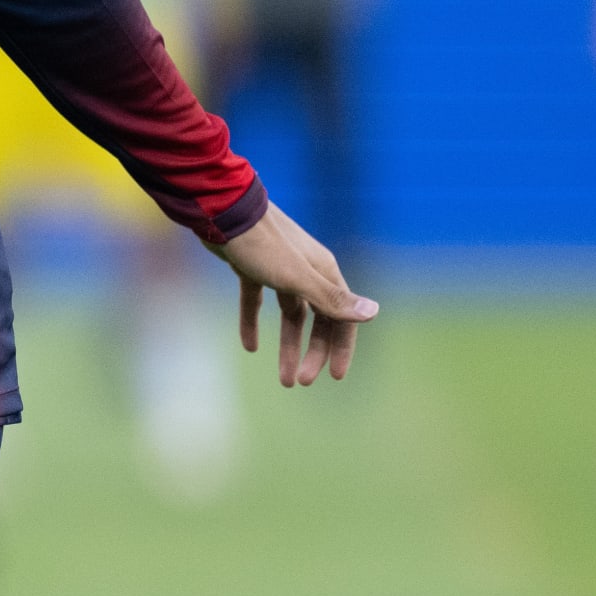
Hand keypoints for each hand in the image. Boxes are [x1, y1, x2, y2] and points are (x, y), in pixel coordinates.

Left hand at [212, 201, 377, 385]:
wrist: (222, 212)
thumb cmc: (261, 244)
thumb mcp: (296, 277)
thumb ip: (331, 299)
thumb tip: (373, 313)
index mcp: (322, 273)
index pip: (340, 317)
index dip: (341, 347)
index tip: (335, 376)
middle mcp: (306, 272)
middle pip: (317, 320)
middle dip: (311, 352)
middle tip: (299, 382)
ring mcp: (279, 269)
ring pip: (290, 314)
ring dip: (287, 346)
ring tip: (283, 379)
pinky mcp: (252, 268)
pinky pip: (256, 301)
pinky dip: (253, 322)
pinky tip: (249, 346)